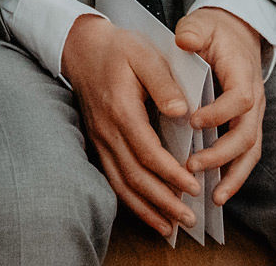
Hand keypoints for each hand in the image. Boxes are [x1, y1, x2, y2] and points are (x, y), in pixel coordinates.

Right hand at [62, 14, 200, 236]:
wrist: (81, 47)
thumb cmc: (118, 49)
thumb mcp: (145, 55)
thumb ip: (164, 84)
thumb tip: (182, 112)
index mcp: (121, 109)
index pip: (147, 151)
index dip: (171, 173)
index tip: (195, 187)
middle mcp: (107, 130)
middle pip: (134, 175)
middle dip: (163, 201)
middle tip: (190, 218)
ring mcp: (100, 138)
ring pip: (121, 182)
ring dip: (146, 208)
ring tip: (171, 228)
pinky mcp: (98, 143)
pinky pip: (113, 178)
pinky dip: (131, 201)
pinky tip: (149, 213)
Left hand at [176, 7, 267, 205]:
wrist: (235, 34)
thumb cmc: (214, 31)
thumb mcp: (201, 24)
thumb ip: (194, 32)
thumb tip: (185, 41)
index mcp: (243, 75)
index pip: (239, 99)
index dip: (219, 113)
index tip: (193, 121)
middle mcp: (254, 100)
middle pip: (247, 134)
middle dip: (222, 153)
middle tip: (193, 165)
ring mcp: (252, 116)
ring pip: (250, 152)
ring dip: (232, 175)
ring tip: (212, 196)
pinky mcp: (245, 126)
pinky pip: (244, 156)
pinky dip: (233, 176)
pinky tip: (216, 193)